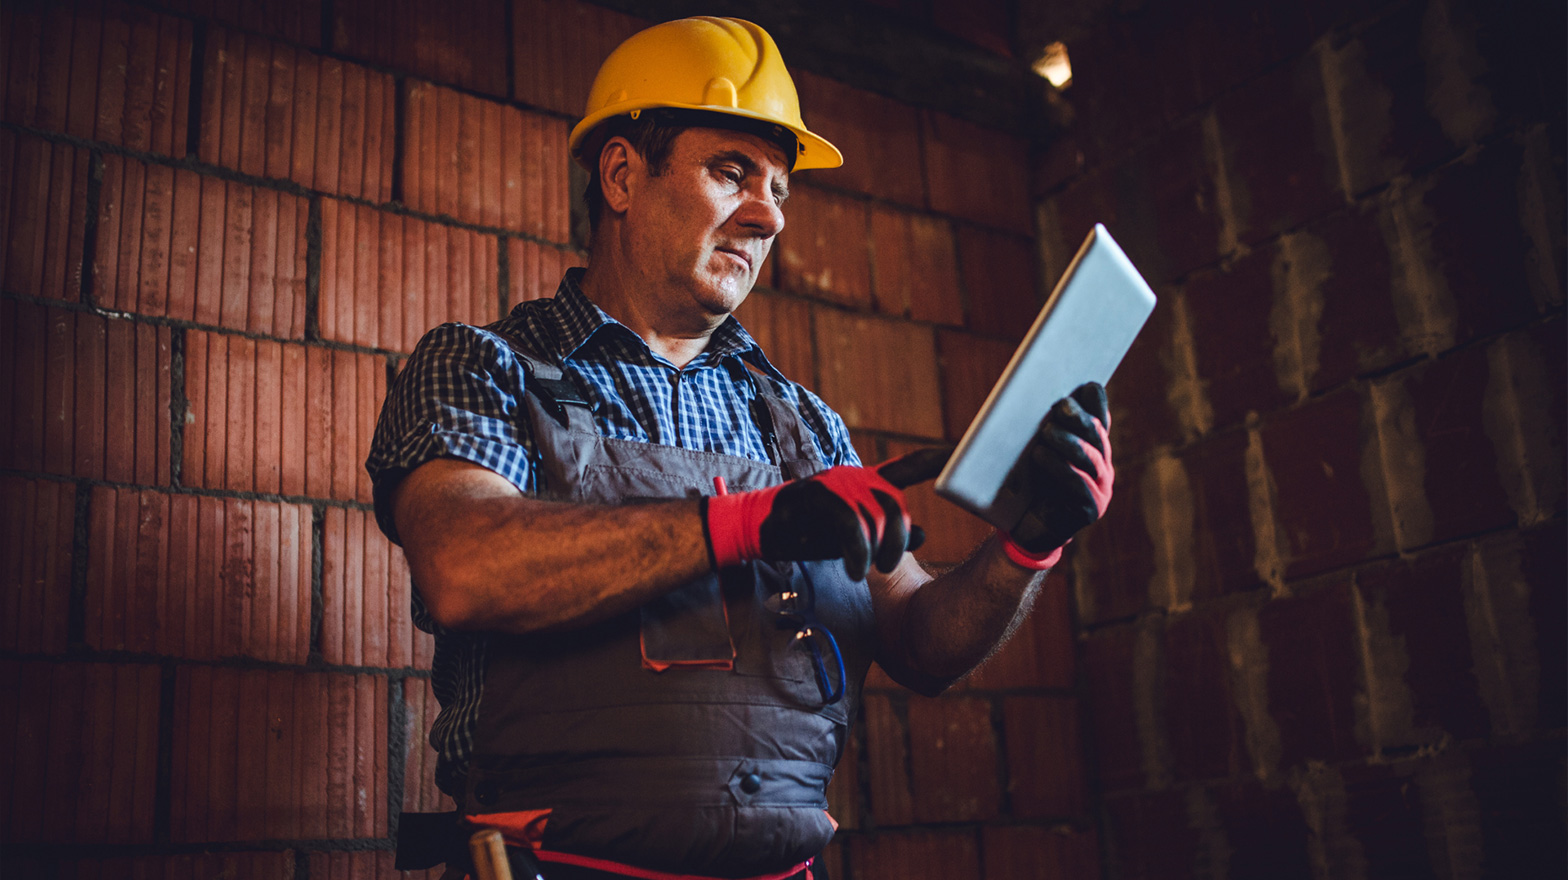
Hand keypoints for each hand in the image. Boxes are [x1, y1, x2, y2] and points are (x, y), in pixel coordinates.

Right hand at [703, 448, 950, 580]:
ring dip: (875, 552)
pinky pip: (851, 525)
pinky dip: (856, 552)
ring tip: (862, 570)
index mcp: (868, 482)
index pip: (912, 465)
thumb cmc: (807, 535)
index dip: (939, 459)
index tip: (965, 454)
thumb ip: (889, 537)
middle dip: (898, 541)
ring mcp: (836, 482)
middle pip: (897, 505)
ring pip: (876, 517)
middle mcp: (856, 475)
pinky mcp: (816, 494)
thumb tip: (925, 534)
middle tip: (886, 567)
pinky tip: (852, 569)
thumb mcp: (855, 541)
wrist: (758, 530)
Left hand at [1001, 383, 1113, 569]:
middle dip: (1079, 418)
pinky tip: (1041, 455)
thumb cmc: (1029, 485)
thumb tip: (1029, 393)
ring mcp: (1101, 489)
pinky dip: (1060, 468)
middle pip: (1096, 435)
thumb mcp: (1035, 452)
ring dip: (1069, 442)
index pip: (1100, 418)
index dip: (1096, 402)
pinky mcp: (1090, 510)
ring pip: (1090, 458)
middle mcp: (1102, 466)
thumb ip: (1042, 429)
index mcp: (1093, 448)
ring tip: (1047, 431)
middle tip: (1059, 405)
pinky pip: (1079, 485)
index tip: (1085, 383)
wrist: (1028, 531)